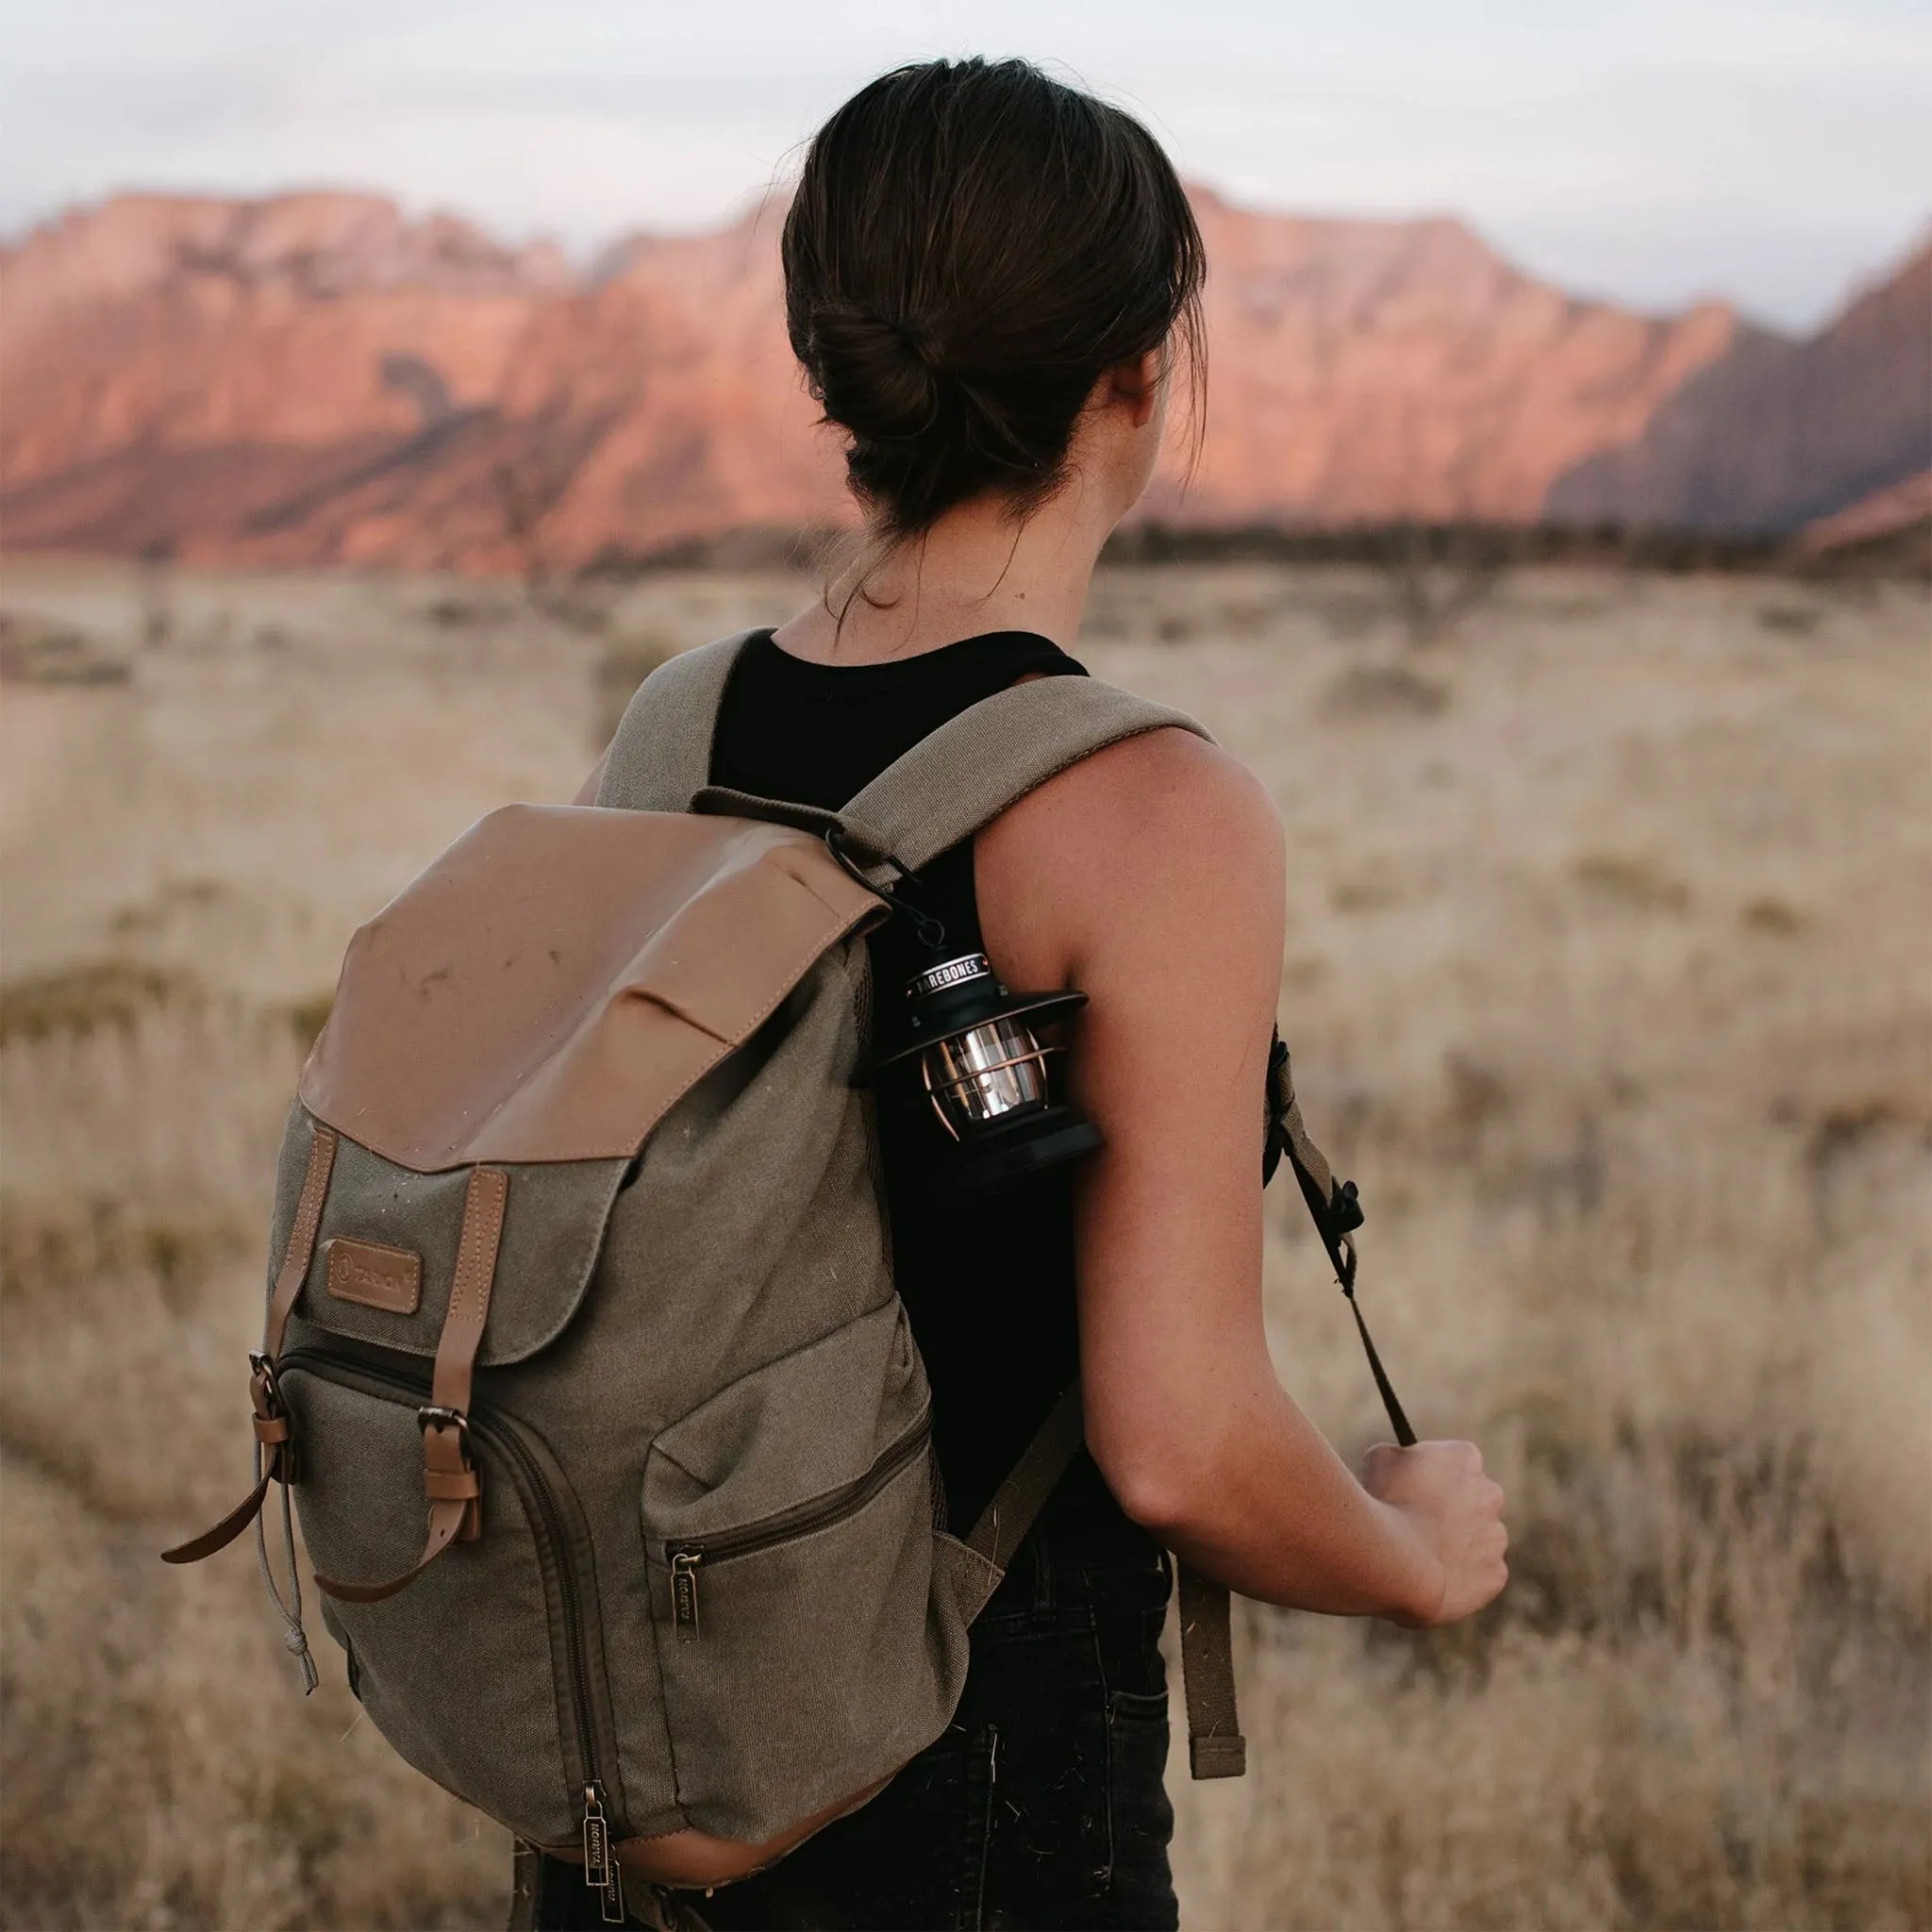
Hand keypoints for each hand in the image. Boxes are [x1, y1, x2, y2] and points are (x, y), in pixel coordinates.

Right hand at [1361, 1439, 1507, 1626]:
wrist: (1397, 1561)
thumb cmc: (1384, 1504)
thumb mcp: (1380, 1460)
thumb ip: (1401, 1457)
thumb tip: (1401, 1463)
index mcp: (1464, 1458)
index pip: (1456, 1461)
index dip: (1433, 1477)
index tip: (1415, 1489)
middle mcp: (1490, 1494)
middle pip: (1474, 1499)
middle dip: (1452, 1510)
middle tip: (1420, 1524)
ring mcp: (1496, 1536)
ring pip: (1478, 1539)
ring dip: (1457, 1545)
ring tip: (1421, 1557)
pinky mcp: (1495, 1574)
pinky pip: (1478, 1575)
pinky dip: (1459, 1578)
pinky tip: (1432, 1579)